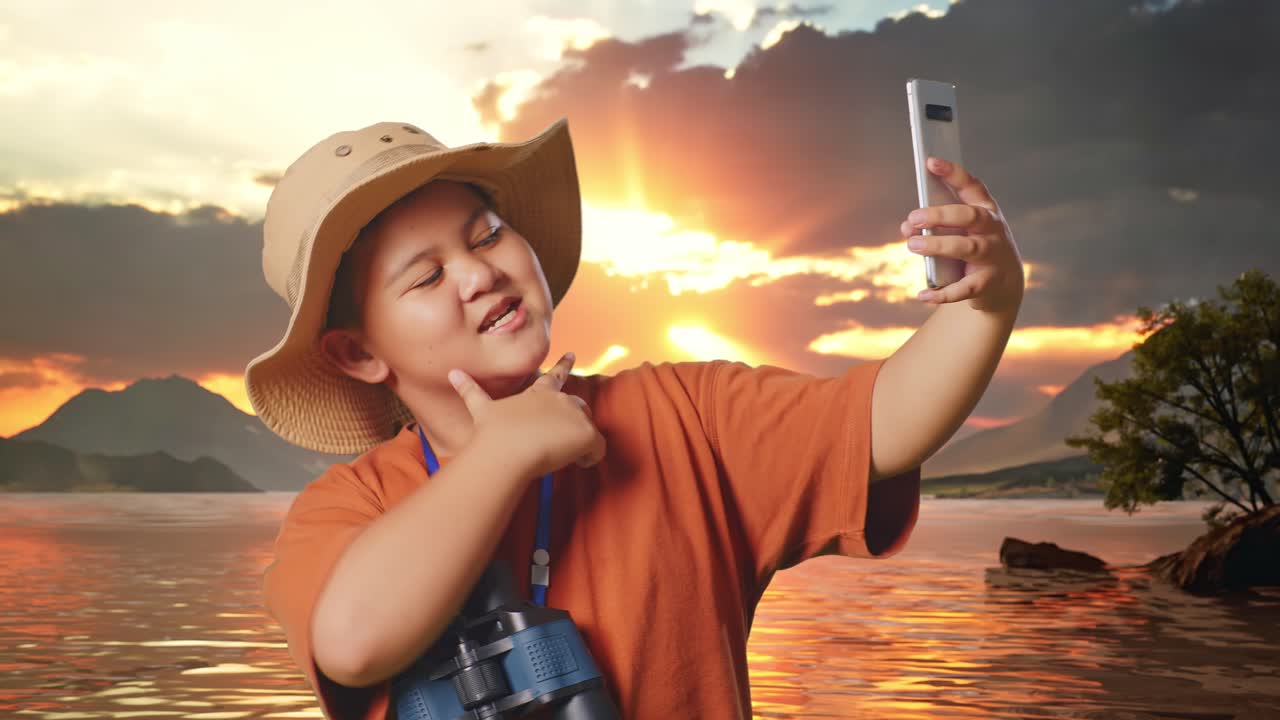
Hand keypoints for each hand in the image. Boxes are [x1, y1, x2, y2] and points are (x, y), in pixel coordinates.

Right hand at [448, 352, 606, 476]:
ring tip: (564, 454)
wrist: (506, 451)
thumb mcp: (481, 409)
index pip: (554, 375)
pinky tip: (577, 463)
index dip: (564, 365)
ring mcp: (575, 415)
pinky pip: (597, 449)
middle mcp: (560, 400)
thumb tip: (451, 372)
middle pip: (579, 405)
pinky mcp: (586, 433)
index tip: (571, 354)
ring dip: (579, 441)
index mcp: (538, 393)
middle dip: (576, 419)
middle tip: (566, 436)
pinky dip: (590, 457)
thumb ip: (470, 391)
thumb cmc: (493, 433)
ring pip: (588, 428)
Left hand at [900, 156, 1024, 313]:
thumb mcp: (959, 232)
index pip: (971, 186)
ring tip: (913, 245)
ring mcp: (993, 256)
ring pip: (967, 248)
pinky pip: (964, 288)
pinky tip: (922, 294)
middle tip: (913, 218)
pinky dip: (942, 293)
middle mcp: (993, 230)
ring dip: (937, 246)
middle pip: (969, 216)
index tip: (930, 161)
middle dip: (940, 215)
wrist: (1002, 285)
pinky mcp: (988, 283)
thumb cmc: (973, 248)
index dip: (952, 173)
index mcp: (985, 210)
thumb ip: (933, 226)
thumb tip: (907, 227)